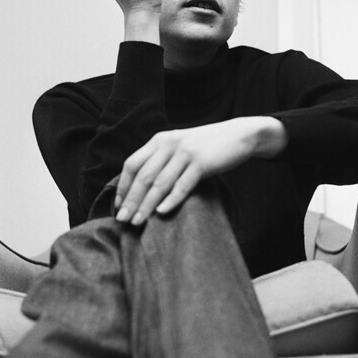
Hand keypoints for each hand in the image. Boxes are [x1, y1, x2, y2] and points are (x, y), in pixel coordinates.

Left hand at [114, 117, 286, 224]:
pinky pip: (182, 185)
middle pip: (143, 176)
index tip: (118, 206)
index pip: (132, 164)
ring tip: (138, 221)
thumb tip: (142, 187)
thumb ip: (162, 160)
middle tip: (122, 220)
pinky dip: (171, 200)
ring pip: (160, 183)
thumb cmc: (207, 146)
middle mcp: (168, 144)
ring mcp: (185, 153)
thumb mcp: (179, 147)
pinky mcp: (201, 163)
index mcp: (159, 140)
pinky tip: (161, 212)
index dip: (123, 187)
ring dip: (146, 205)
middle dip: (131, 200)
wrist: (238, 135)